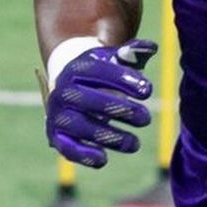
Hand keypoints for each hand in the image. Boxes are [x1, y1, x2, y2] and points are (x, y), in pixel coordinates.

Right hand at [45, 39, 155, 166]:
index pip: (99, 71)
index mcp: (78, 68)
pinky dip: (83, 154)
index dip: (123, 80)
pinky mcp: (56, 136)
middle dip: (120, 110)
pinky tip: (103, 159)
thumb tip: (150, 47)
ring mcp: (58, 114)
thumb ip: (132, 53)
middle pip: (90, 100)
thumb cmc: (101, 75)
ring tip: (135, 144)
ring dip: (109, 136)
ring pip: (81, 126)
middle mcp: (63, 90)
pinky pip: (67, 147)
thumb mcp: (114, 61)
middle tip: (145, 118)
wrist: (72, 90)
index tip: (147, 91)